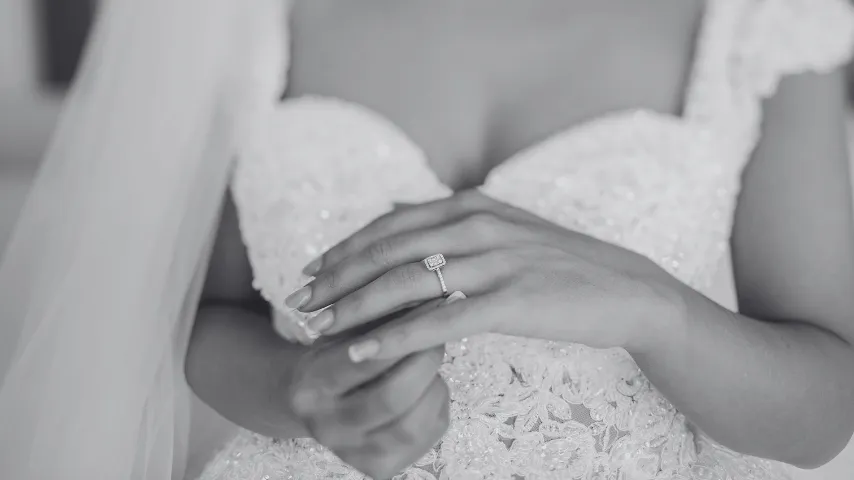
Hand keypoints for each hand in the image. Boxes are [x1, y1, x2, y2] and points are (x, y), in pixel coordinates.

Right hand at [287, 298, 451, 478]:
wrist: (315, 400)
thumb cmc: (337, 352)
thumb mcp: (345, 328)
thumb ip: (375, 311)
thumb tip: (427, 282)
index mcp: (310, 387)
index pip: (361, 359)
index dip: (399, 332)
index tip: (431, 302)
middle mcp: (327, 427)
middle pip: (392, 396)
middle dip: (424, 359)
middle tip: (439, 331)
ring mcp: (354, 454)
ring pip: (414, 422)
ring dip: (433, 383)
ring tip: (431, 358)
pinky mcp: (381, 468)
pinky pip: (429, 433)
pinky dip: (438, 401)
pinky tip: (429, 384)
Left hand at [288, 190, 682, 360]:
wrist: (625, 289)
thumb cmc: (558, 264)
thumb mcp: (502, 227)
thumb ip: (447, 218)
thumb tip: (392, 208)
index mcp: (471, 206)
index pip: (390, 226)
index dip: (345, 249)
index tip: (310, 270)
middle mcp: (476, 226)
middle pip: (387, 252)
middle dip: (337, 278)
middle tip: (299, 302)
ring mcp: (494, 261)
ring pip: (406, 284)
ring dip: (355, 307)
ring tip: (319, 328)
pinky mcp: (510, 300)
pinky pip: (440, 320)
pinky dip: (397, 337)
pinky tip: (364, 352)